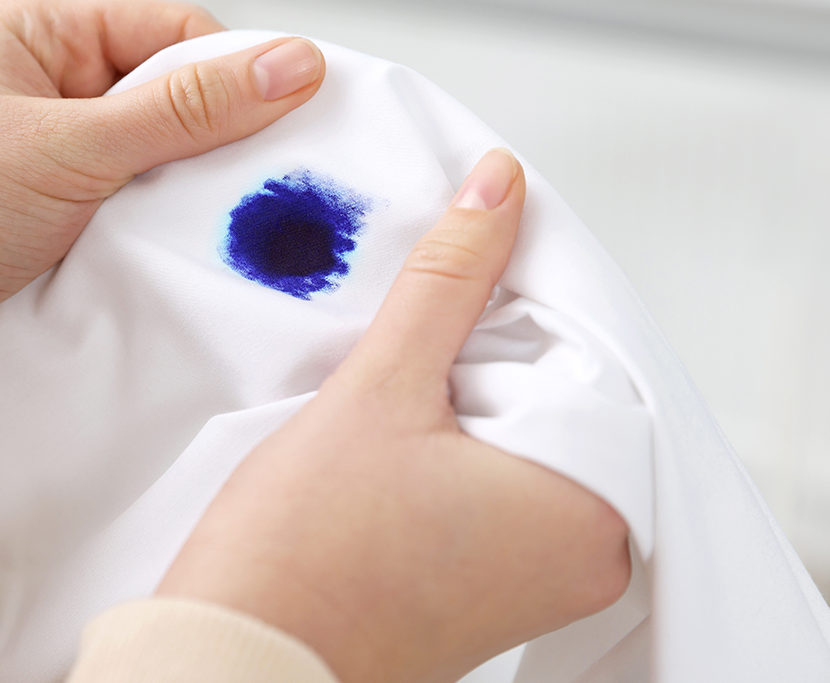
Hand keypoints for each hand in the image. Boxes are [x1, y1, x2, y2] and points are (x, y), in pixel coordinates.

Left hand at [0, 0, 323, 401]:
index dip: (235, 69)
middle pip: (179, 106)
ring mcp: (67, 171)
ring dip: (194, 203)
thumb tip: (287, 65)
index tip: (294, 107)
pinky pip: (148, 227)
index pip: (170, 33)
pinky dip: (170, 244)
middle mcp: (57, 100)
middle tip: (270, 180)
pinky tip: (191, 260)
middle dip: (222, 144)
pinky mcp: (74, 233)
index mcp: (42, 41)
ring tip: (226, 226)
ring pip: (170, 173)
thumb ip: (183, 111)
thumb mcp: (66, 144)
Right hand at [158, 149, 631, 682]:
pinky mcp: (492, 578)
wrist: (235, 659)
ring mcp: (540, 573)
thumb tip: (499, 193)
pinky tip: (394, 430)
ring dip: (464, 387)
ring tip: (394, 391)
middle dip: (490, 343)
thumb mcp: (379, 392)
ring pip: (524, 427)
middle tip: (415, 332)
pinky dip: (454, 435)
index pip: (594, 353)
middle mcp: (586, 553)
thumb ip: (449, 282)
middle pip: (562, 391)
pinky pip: (497, 473)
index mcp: (593, 512)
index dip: (524, 291)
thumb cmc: (301, 564)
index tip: (469, 251)